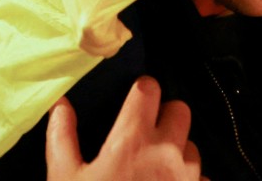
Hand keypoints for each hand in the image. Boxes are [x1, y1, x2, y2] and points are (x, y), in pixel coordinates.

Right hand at [46, 76, 205, 180]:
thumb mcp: (65, 177)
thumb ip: (62, 137)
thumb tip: (60, 106)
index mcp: (133, 140)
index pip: (148, 89)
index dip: (141, 90)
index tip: (134, 98)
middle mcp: (167, 153)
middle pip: (179, 110)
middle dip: (164, 116)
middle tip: (147, 132)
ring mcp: (187, 177)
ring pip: (192, 145)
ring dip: (177, 150)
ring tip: (154, 168)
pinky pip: (200, 178)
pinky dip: (187, 180)